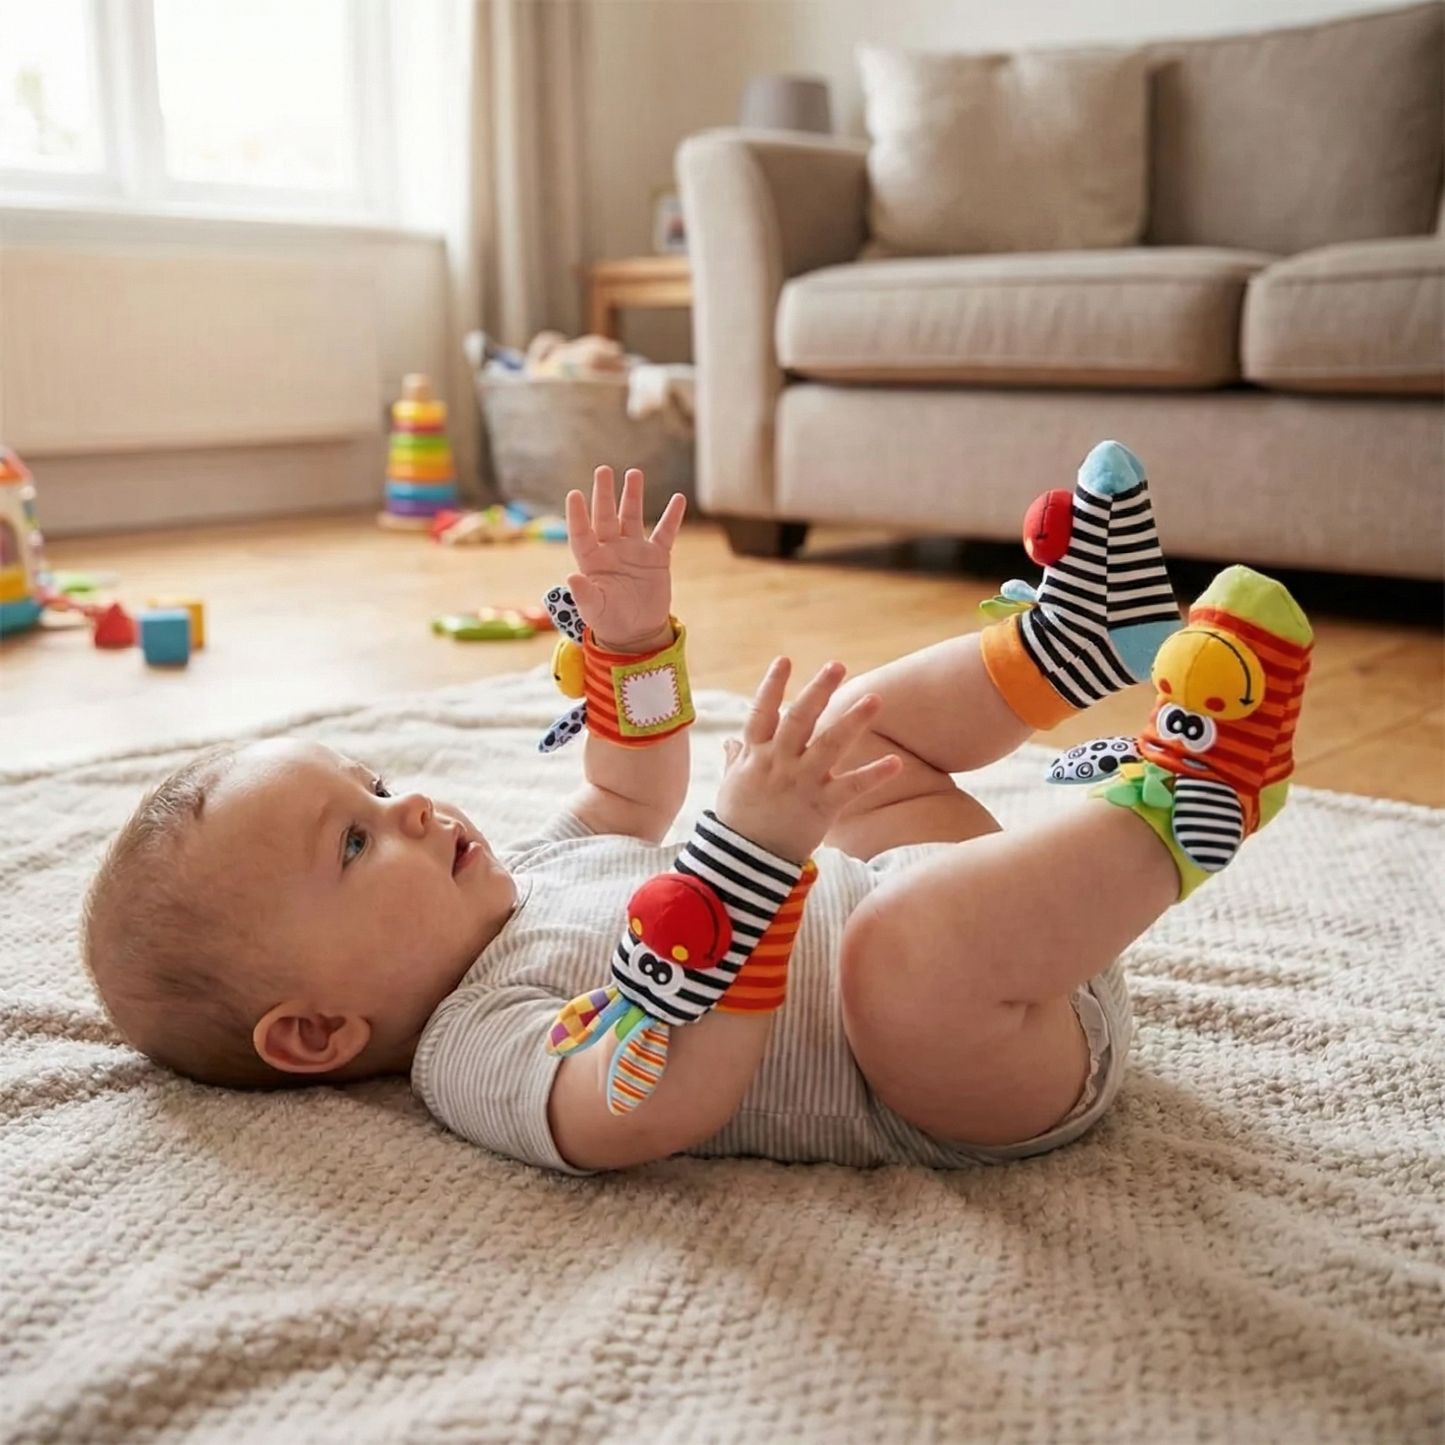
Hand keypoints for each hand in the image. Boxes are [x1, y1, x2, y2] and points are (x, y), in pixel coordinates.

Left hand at [564, 466, 685, 651]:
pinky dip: (672, 517)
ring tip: (634, 473)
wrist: (637, 632)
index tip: (574, 494)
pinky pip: (665, 533)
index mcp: (591, 560)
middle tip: (603, 470)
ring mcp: (634, 551)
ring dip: (632, 495)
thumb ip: (584, 594)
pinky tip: (678, 498)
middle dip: (604, 493)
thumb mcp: (594, 610)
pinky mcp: (656, 557)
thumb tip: (571, 577)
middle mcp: (610, 549)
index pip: (581, 532)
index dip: (577, 514)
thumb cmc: (610, 621)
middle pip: (605, 516)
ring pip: (631, 517)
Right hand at [714, 659, 902, 862]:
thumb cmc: (739, 821)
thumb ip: (736, 759)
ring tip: (874, 699)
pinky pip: (852, 788)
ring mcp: (801, 783)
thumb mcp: (732, 786)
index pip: (761, 712)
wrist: (746, 863)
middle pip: (799, 719)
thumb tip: (731, 741)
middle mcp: (779, 763)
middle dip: (818, 690)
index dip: (772, 685)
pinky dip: (874, 775)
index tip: (785, 660)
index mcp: (756, 755)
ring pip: (829, 745)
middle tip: (837, 665)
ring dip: (853, 721)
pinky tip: (896, 762)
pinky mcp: (822, 806)